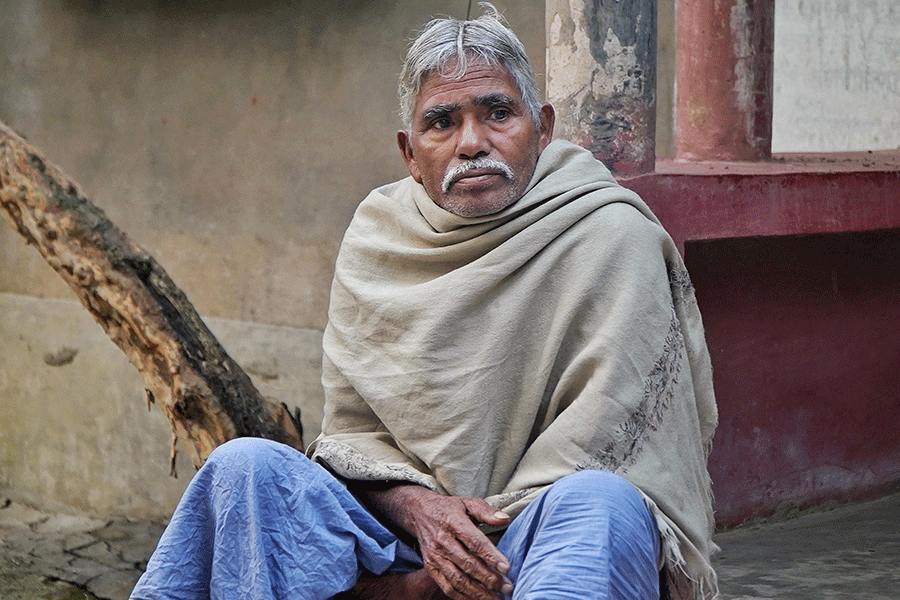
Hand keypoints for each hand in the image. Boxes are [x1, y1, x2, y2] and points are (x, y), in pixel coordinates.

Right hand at [365, 485, 512, 599]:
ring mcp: (434, 556)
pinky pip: (447, 586)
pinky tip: (478, 599)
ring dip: (478, 592)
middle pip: (468, 564)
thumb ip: (487, 511)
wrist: (420, 512)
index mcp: (453, 522)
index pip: (475, 542)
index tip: (507, 568)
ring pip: (458, 579)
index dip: (491, 556)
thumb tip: (505, 519)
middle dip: (489, 578)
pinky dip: (463, 596)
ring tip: (497, 598)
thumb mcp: (468, 503)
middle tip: (507, 587)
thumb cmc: (450, 509)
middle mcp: (442, 541)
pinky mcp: (430, 567)